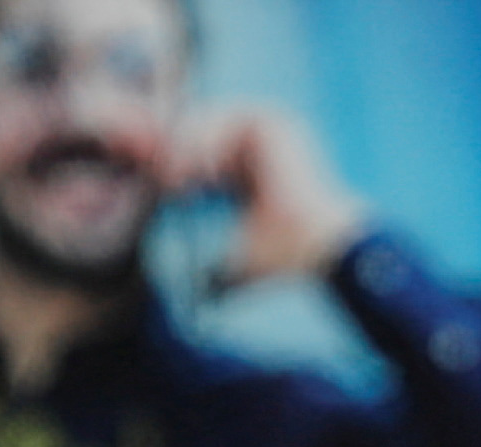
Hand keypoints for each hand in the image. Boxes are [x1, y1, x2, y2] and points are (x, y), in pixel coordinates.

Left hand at [169, 100, 364, 287]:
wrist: (314, 246)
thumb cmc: (283, 256)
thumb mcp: (238, 261)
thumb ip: (218, 269)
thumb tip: (205, 294)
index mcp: (252, 172)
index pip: (205, 156)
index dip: (182, 166)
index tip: (167, 187)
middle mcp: (261, 148)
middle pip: (204, 131)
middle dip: (180, 150)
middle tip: (166, 177)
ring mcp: (269, 132)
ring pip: (212, 121)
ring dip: (191, 146)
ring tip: (182, 175)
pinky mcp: (274, 124)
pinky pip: (229, 118)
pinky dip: (211, 140)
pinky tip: (205, 170)